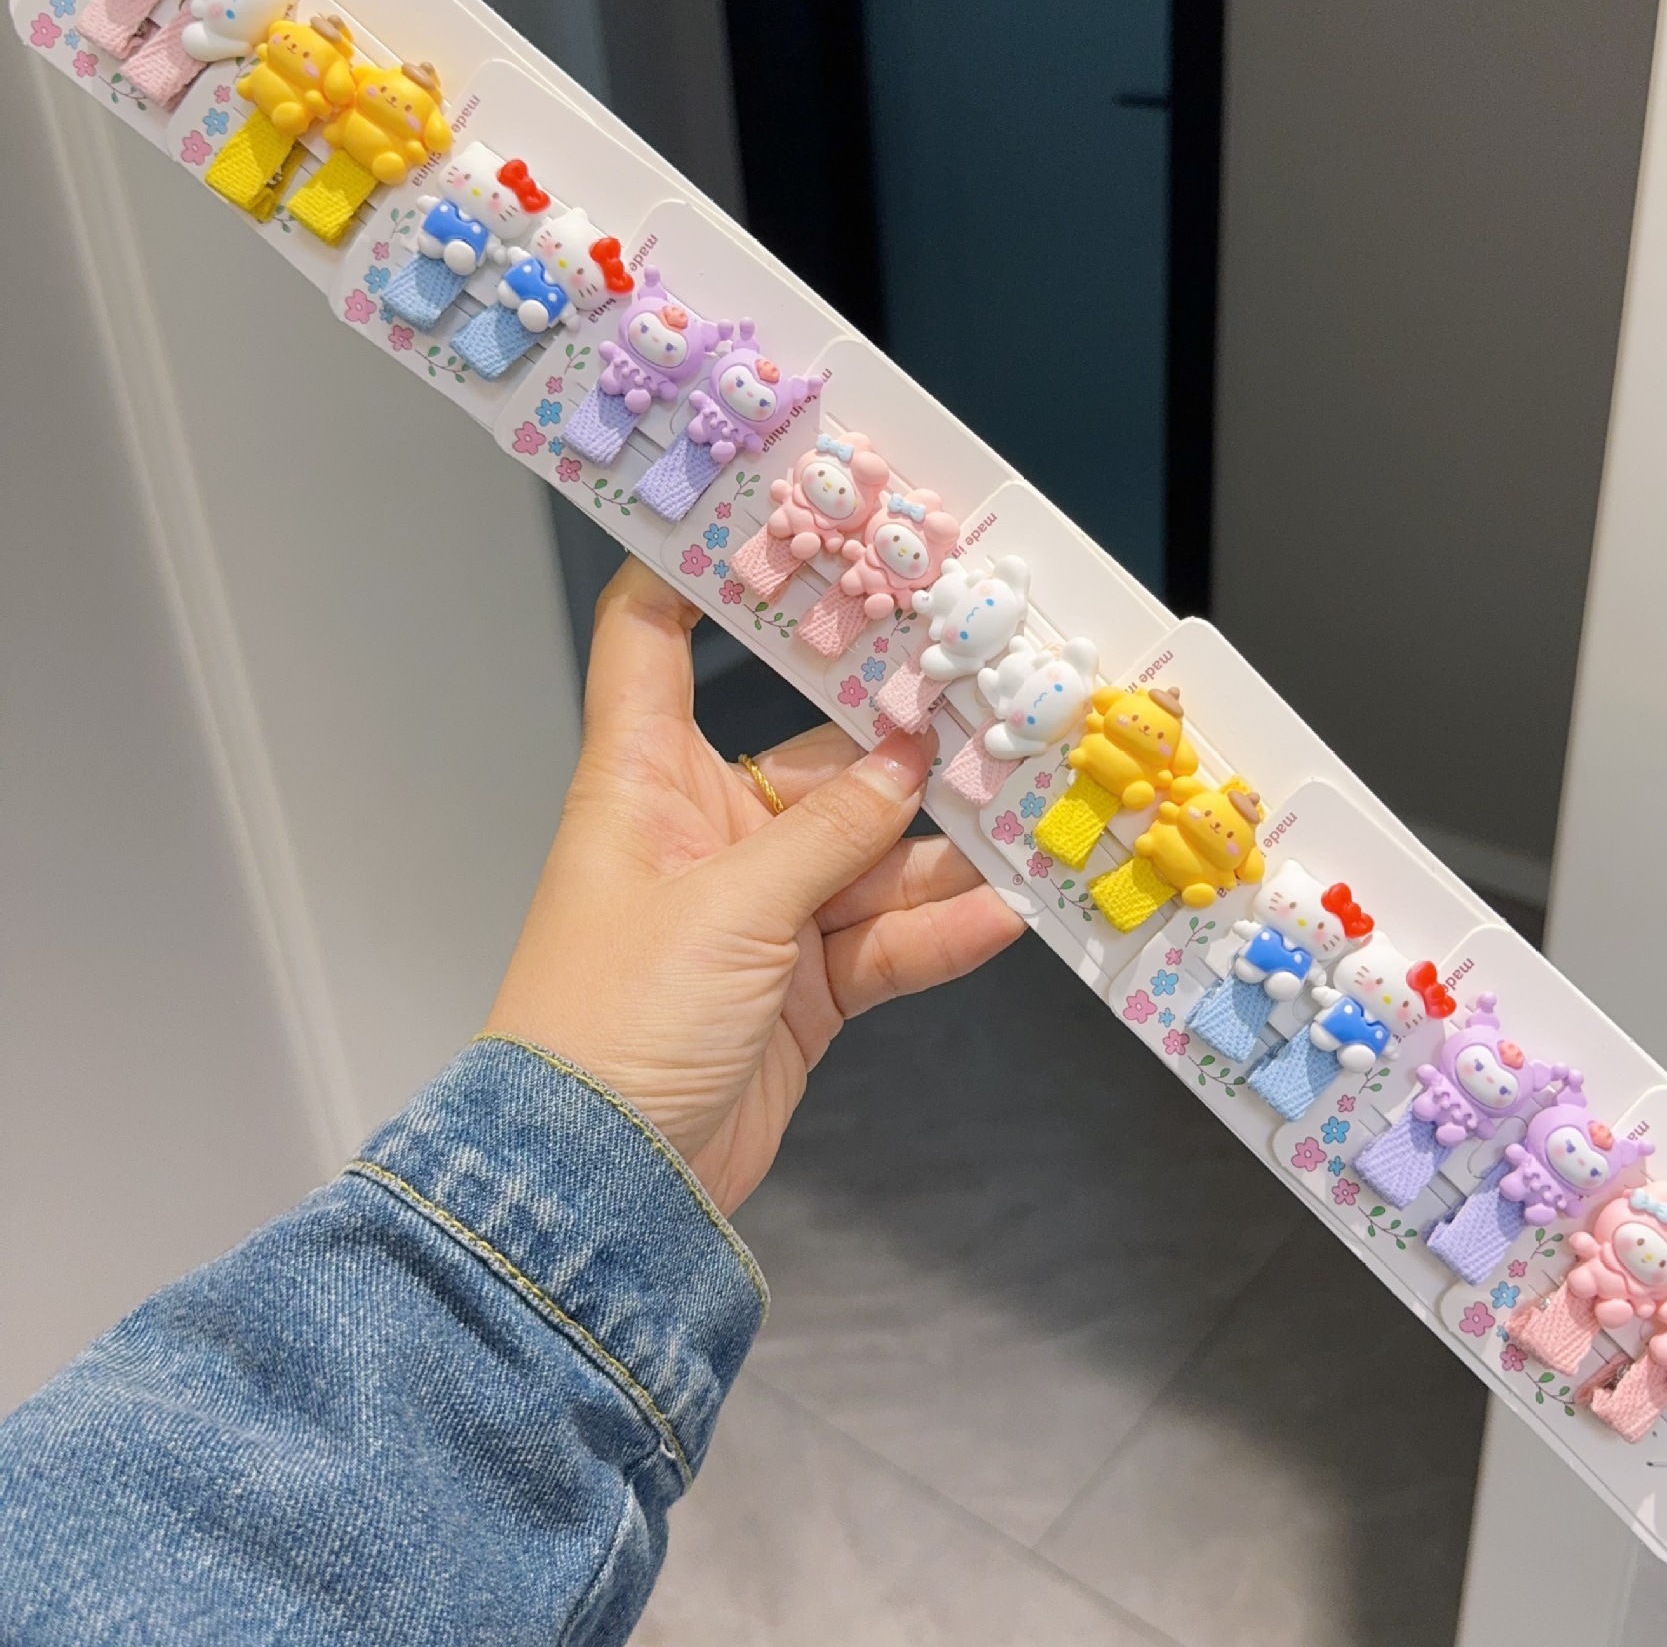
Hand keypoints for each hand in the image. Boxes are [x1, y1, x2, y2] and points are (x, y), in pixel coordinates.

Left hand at [485, 559, 1022, 1211]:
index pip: (653, 644)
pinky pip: (882, 941)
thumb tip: (908, 762)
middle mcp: (704, 835)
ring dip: (938, 847)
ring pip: (865, 855)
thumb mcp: (730, 907)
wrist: (600, 1183)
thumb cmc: (612, 1020)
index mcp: (646, 784)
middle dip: (896, 741)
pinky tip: (1001, 913)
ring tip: (1025, 814)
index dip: (696, 577)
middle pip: (812, 759)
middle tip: (985, 703)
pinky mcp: (801, 989)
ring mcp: (757, 914)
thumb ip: (830, 832)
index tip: (770, 523)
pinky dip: (937, 931)